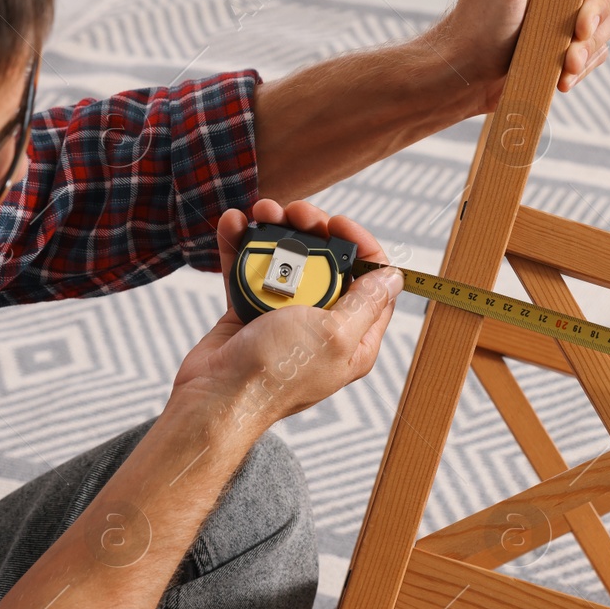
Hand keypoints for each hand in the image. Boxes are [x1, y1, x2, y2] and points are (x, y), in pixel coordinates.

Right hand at [171, 198, 402, 430]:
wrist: (215, 396)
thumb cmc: (275, 374)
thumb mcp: (334, 334)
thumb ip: (365, 303)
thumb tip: (394, 278)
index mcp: (354, 338)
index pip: (373, 282)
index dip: (361, 245)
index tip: (339, 224)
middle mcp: (323, 326)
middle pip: (328, 263)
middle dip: (313, 230)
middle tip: (297, 214)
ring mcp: (286, 318)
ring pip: (287, 261)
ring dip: (275, 230)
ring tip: (262, 213)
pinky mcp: (251, 312)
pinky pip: (251, 270)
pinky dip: (242, 245)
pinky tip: (235, 224)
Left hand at [426, 0, 609, 112]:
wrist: (465, 76)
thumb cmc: (482, 16)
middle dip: (601, 8)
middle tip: (578, 26)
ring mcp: (565, 13)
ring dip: (593, 43)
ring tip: (568, 60)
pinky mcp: (565, 47)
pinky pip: (597, 52)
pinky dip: (584, 65)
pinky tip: (564, 77)